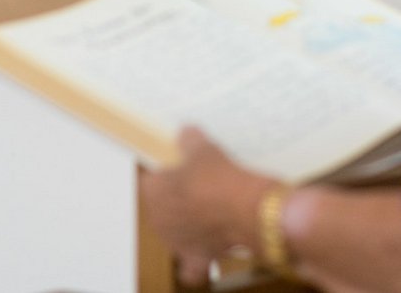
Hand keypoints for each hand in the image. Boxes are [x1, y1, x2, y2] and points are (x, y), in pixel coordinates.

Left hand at [139, 128, 276, 287]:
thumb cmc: (221, 180)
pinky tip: (207, 250)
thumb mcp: (205, 150)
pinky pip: (192, 267)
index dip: (167, 171)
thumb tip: (186, 133)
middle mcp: (159, 220)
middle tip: (199, 185)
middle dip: (176, 199)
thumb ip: (190, 141)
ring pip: (174, 235)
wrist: (249, 209)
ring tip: (207, 212)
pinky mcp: (196, 258)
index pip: (151, 178)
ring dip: (185, 226)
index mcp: (153, 192)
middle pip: (162, 207)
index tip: (181, 165)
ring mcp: (176, 242)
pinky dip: (197, 262)